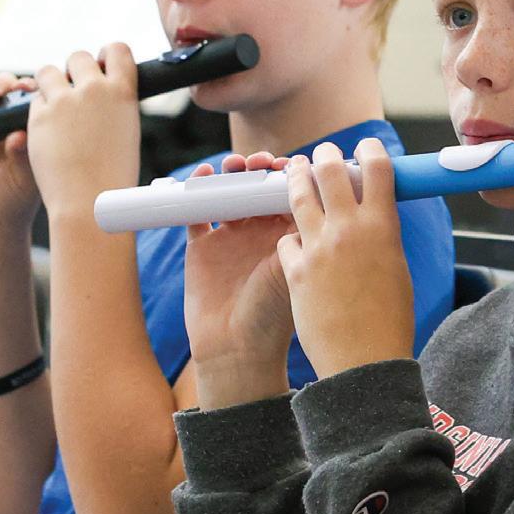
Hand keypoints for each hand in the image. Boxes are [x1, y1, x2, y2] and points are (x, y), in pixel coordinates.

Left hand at [21, 44, 141, 223]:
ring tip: (55, 107)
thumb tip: (105, 95)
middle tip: (74, 92)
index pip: (117, 49)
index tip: (102, 67)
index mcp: (123, 92)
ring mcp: (63, 101)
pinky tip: (46, 132)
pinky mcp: (38, 116)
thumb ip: (115, 107)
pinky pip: (34, 100)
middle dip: (74, 71)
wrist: (90, 205)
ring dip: (50, 84)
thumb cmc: (114, 179)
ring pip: (47, 71)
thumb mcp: (127, 133)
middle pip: (78, 57)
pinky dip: (38, 111)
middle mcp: (93, 89)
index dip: (106, 57)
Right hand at [183, 150, 296, 405]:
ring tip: (234, 167)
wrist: (237, 351)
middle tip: (261, 163)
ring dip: (233, 174)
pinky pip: (197, 209)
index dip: (289, 175)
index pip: (290, 194)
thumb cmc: (273, 317)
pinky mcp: (202, 246)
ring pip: (229, 192)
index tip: (290, 164)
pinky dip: (197, 189)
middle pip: (258, 187)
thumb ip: (301, 234)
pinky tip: (204, 177)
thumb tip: (317, 195)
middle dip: (259, 169)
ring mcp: (231, 238)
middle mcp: (261, 234)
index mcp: (289, 238)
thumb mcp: (294, 271)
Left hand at [278, 138, 413, 376]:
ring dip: (295, 178)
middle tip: (322, 154)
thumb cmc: (388, 323)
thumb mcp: (396, 270)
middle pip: (331, 172)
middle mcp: (349, 229)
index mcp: (383, 227)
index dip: (370, 152)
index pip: (377, 170)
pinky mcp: (293, 269)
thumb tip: (374, 221)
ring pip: (299, 196)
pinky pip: (286, 239)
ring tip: (292, 170)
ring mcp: (317, 247)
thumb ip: (381, 239)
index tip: (365, 147)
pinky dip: (290, 237)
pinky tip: (291, 241)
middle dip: (325, 156)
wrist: (362, 362)